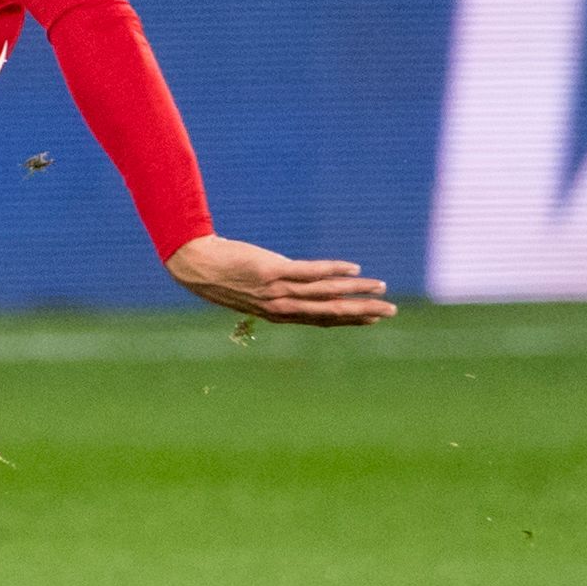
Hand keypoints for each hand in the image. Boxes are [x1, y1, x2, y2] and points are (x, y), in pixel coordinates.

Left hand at [166, 235, 396, 325]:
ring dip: (356, 290)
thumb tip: (293, 293)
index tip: (373, 319)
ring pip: (325, 292)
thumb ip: (273, 296)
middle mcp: (281, 306)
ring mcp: (277, 289)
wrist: (195, 265)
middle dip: (362, 311)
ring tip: (380, 287)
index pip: (322, 319)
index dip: (349, 320)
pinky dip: (333, 270)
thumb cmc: (222, 277)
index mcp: (278, 314)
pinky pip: (310, 272)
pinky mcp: (272, 269)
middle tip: (391, 311)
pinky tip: (353, 268)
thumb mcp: (250, 293)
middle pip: (331, 311)